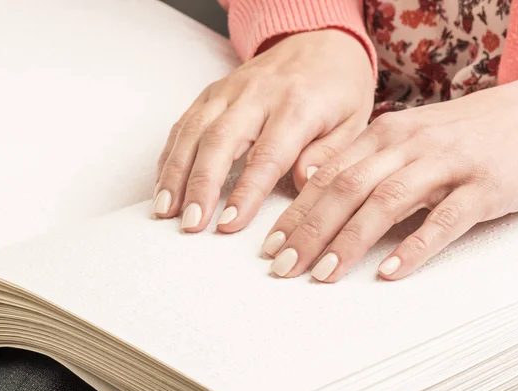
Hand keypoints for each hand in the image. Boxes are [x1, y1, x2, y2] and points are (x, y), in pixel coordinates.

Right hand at [153, 29, 373, 232]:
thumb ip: (328, 155)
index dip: (246, 192)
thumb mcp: (353, 121)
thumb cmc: (338, 87)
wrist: (320, 39)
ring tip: (165, 210)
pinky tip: (164, 183)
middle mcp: (257, 94)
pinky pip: (185, 122)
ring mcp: (229, 90)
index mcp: (297, 104)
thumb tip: (300, 185)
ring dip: (175, 172)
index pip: (267, 155)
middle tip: (191, 223)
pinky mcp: (213, 91)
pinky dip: (170, 154)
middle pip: (220, 140)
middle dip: (200, 185)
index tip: (230, 224)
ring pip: (194, 130)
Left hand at [263, 78, 517, 281]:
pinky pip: (445, 218)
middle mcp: (407, 145)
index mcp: (383, 135)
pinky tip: (391, 270)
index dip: (295, 212)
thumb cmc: (461, 134)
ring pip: (387, 201)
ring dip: (350, 241)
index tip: (271, 244)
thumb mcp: (405, 139)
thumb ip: (363, 161)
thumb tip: (312, 183)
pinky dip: (416, 245)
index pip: (327, 175)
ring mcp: (446, 163)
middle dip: (310, 230)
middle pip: (347, 188)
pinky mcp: (484, 186)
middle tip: (284, 265)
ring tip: (323, 273)